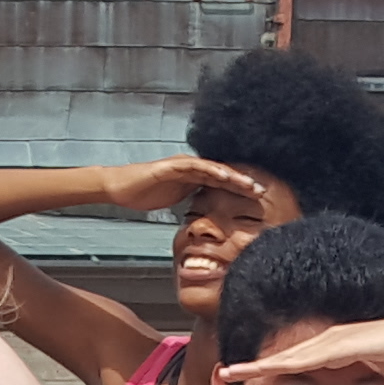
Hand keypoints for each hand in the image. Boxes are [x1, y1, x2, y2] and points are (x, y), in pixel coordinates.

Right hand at [101, 152, 270, 220]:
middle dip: (243, 182)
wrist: (121, 188)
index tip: (257, 199)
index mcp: (193, 177)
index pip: (221, 182)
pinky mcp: (172, 166)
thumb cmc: (145, 194)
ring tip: (250, 184)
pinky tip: (225, 175)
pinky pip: (195, 167)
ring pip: (214, 168)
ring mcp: (182, 165)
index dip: (239, 189)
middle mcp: (191, 168)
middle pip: (222, 174)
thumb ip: (191, 204)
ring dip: (233, 176)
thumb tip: (205, 219)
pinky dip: (211, 170)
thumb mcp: (175, 201)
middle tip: (263, 191)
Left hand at [217, 309, 383, 384]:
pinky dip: (281, 364)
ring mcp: (333, 341)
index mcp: (338, 352)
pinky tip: (262, 371)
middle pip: (284, 357)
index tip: (251, 380)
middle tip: (227, 373)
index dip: (273, 370)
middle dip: (255, 365)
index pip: (297, 363)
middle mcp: (330, 343)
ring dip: (259, 364)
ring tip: (232, 372)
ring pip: (287, 356)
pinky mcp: (339, 344)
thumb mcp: (381, 382)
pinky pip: (304, 358)